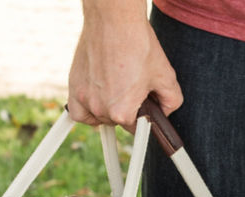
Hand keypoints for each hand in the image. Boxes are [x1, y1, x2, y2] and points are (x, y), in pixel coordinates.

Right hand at [68, 0, 182, 130]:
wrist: (114, 19)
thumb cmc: (138, 44)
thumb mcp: (165, 75)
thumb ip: (171, 101)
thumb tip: (164, 113)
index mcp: (122, 111)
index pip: (135, 129)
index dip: (142, 116)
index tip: (143, 105)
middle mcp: (101, 109)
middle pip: (116, 122)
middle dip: (125, 109)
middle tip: (130, 87)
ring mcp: (84, 98)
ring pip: (97, 118)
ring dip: (106, 109)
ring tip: (115, 87)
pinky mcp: (73, 87)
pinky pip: (78, 113)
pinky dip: (85, 110)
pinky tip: (96, 99)